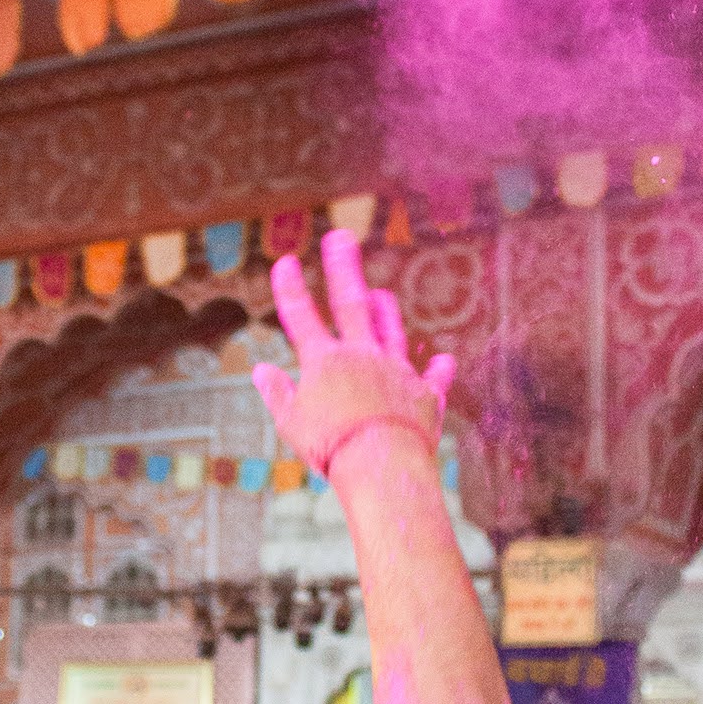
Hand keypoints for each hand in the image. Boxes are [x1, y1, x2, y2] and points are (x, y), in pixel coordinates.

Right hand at [253, 229, 454, 477]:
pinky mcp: (425, 393)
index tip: (286, 261)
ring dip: (387, 312)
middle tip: (341, 238)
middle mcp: (362, 355)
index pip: (301, 316)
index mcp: (325, 362)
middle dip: (344, 268)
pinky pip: (433, 376)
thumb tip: (259, 370)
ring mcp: (397, 370)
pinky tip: (443, 360)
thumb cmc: (331, 448)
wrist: (383, 465)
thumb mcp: (292, 423)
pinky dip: (437, 369)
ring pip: (392, 331)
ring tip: (383, 293)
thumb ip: (278, 393)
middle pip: (351, 303)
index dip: (291, 288)